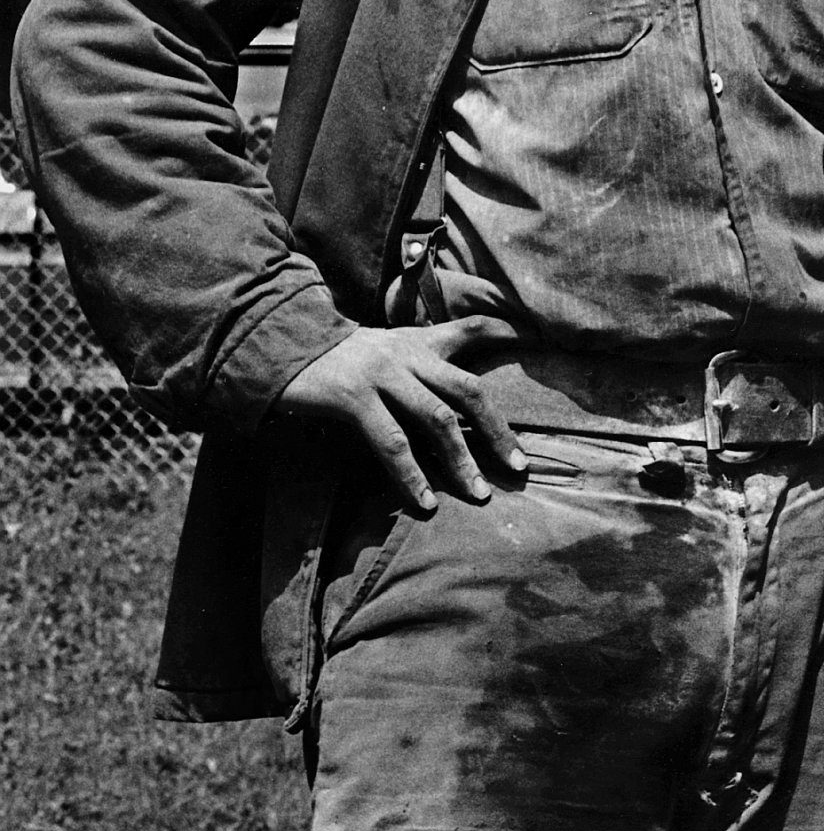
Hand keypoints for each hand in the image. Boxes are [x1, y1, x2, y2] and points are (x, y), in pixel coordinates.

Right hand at [275, 318, 525, 512]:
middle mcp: (408, 356)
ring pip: (436, 421)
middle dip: (498, 431)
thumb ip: (425, 355)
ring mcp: (382, 375)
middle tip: (519, 467)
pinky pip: (391, 442)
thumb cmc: (338, 357)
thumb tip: (458, 382)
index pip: (473, 330)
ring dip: (461, 462)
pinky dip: (411, 474)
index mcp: (419, 343)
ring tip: (478, 495)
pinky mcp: (354, 398)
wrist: (277, 346)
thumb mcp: (387, 346)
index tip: (539, 344)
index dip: (507, 334)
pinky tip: (424, 501)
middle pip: (468, 392)